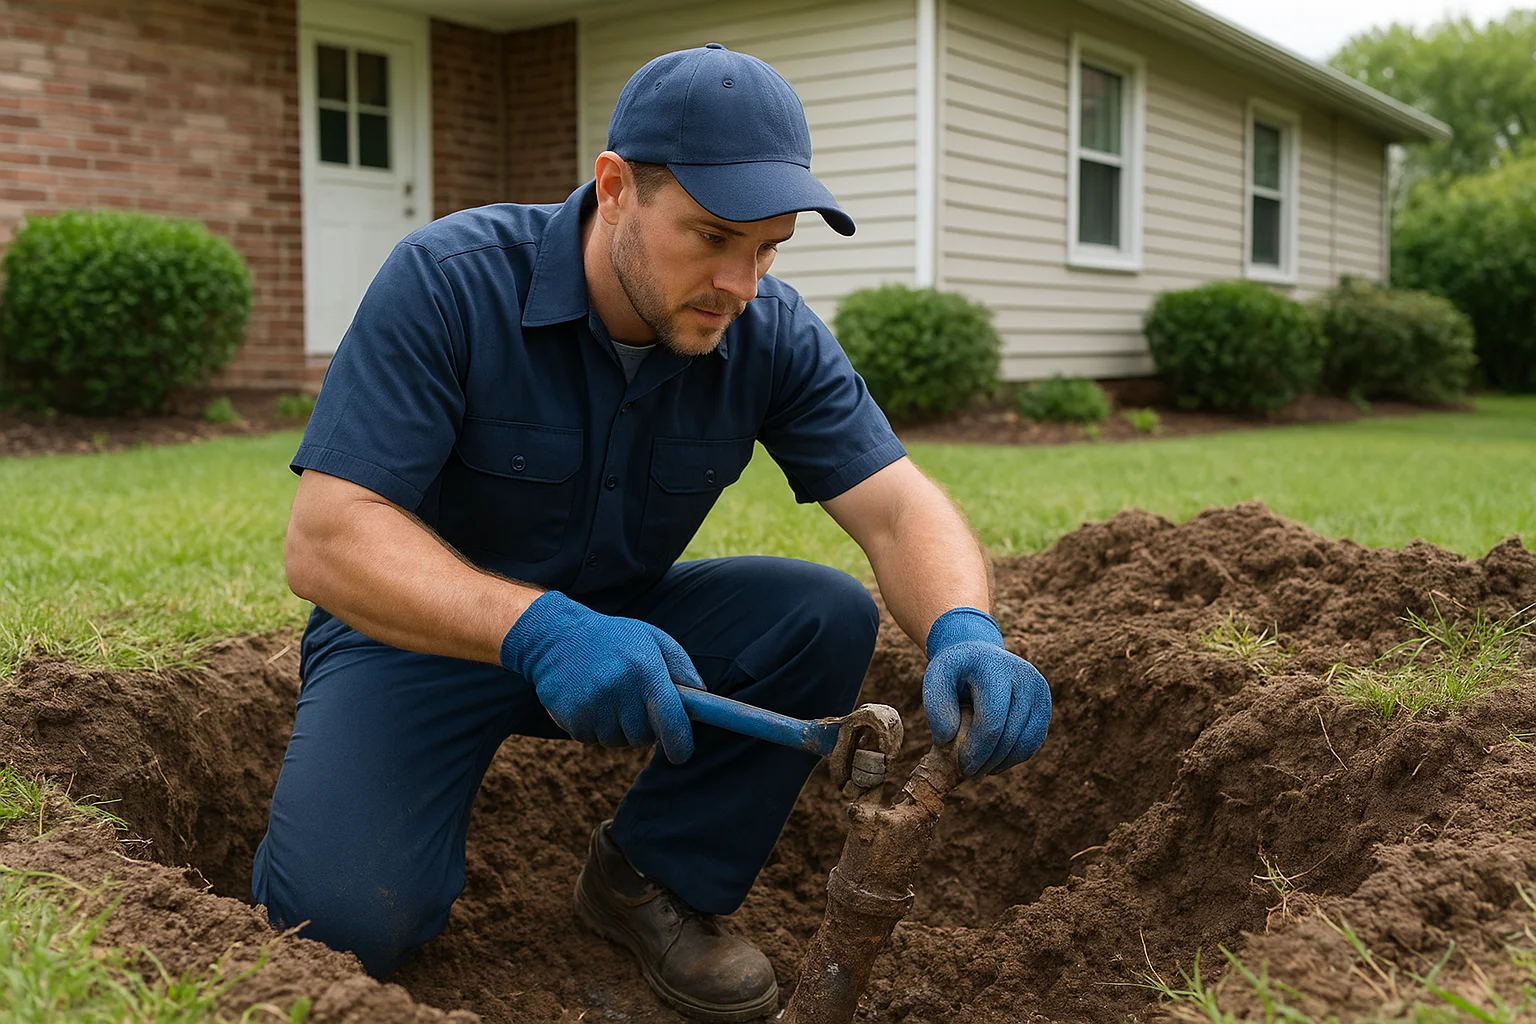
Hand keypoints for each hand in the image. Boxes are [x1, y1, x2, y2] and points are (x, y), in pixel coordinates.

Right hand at [499, 591, 702, 762]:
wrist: (555, 635)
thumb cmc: (614, 638)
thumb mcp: (653, 640)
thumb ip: (682, 669)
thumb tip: (701, 702)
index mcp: (645, 670)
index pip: (671, 721)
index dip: (680, 744)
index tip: (681, 753)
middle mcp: (618, 689)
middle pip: (644, 738)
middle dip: (644, 727)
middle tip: (632, 701)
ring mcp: (591, 705)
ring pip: (617, 741)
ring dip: (617, 727)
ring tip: (607, 695)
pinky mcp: (570, 717)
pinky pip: (592, 740)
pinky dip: (594, 727)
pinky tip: (588, 699)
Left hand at [922, 607, 1050, 776]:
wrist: (979, 653)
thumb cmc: (955, 671)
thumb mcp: (936, 678)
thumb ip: (936, 706)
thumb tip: (948, 740)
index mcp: (995, 668)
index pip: (992, 721)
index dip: (977, 751)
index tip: (962, 766)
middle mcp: (1024, 676)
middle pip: (1010, 736)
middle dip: (988, 761)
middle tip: (969, 773)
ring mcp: (1039, 689)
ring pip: (1026, 743)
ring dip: (1002, 763)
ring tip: (980, 768)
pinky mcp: (1045, 703)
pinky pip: (1033, 741)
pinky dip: (1014, 757)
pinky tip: (995, 760)